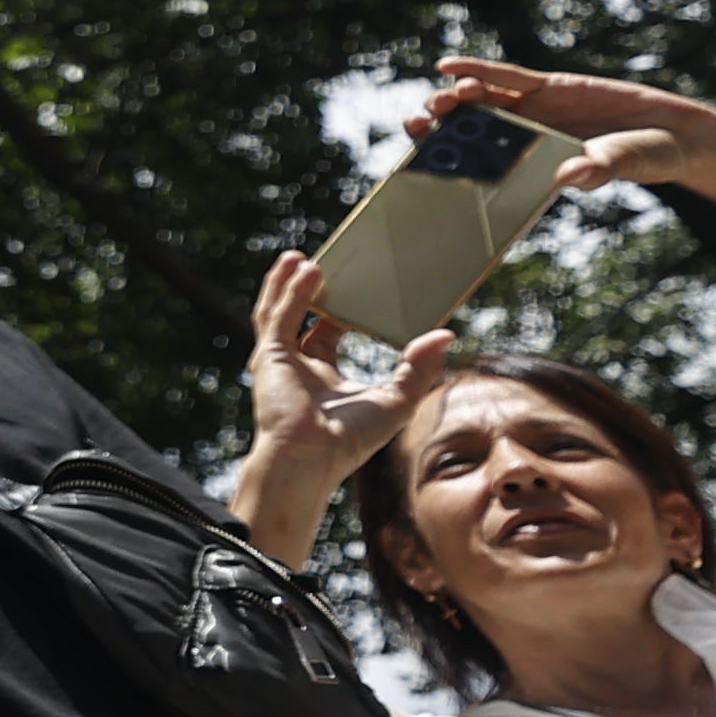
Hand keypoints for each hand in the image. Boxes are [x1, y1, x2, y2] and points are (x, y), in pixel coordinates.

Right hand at [245, 248, 452, 486]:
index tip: (360, 288)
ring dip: (288, 283)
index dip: (343, 309)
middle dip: (311, 289)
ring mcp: (280, 360)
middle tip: (329, 263)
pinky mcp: (270, 356)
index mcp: (324, 375)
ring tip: (301, 257)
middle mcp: (298, 365)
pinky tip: (306, 269)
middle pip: (301, 316)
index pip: (328, 331)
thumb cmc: (351, 440)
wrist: (312, 459)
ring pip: (279, 311)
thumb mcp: (398, 399)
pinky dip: (290, 292)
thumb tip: (445, 335)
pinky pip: (278, 316)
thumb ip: (420, 368)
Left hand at [424, 54, 712, 200]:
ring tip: (450, 96)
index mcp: (531, 163)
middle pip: (469, 128)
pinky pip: (508, 76)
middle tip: (427, 121)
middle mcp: (524, 136)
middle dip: (442, 123)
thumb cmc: (644, 158)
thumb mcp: (620, 165)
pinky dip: (480, 69)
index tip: (418, 155)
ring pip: (483, 99)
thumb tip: (571, 177)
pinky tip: (450, 65)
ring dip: (459, 95)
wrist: (672, 134)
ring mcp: (534, 109)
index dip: (445, 157)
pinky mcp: (550, 86)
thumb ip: (597, 170)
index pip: (479, 161)